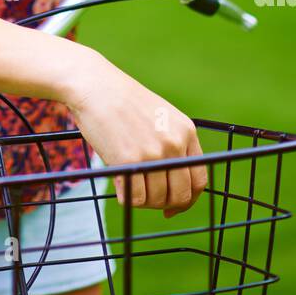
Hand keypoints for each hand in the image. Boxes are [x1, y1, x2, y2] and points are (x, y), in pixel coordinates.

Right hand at [65, 59, 206, 217]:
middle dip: (164, 204)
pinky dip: (126, 198)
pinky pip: (135, 198)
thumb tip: (171, 187)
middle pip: (180, 195)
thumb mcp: (160, 117)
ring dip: (143, 201)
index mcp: (186, 132)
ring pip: (157, 199)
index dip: (187, 199)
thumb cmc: (123, 103)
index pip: (199, 179)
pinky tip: (118, 185)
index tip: (171, 208)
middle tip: (147, 200)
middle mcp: (174, 143)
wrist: (96, 86)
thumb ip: (172, 145)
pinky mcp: (129, 160)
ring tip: (129, 185)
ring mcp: (153, 152)